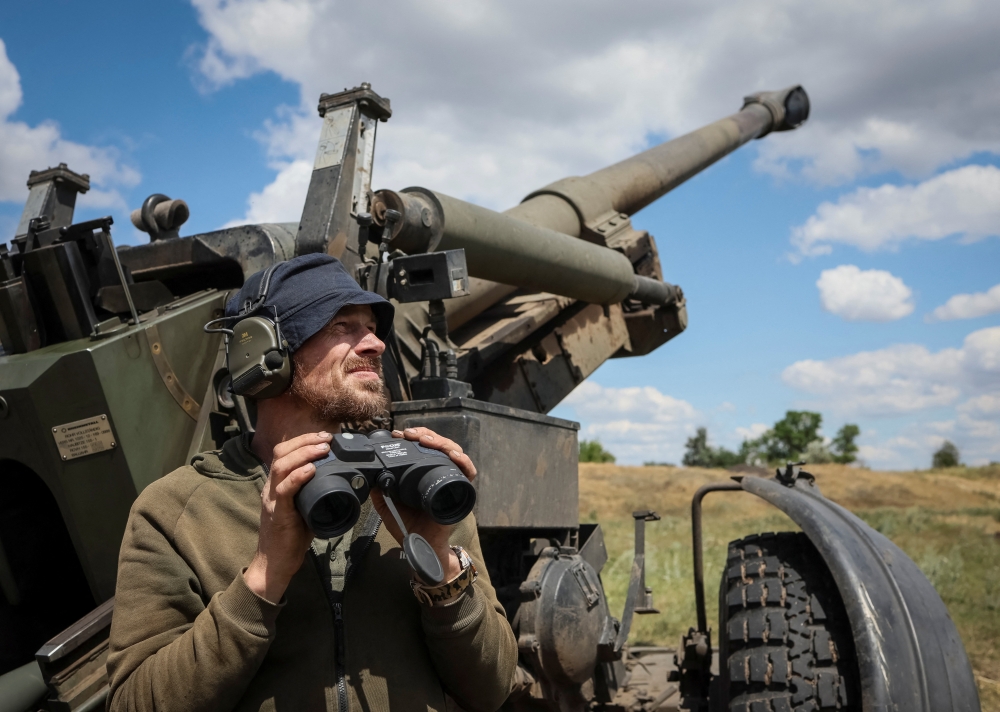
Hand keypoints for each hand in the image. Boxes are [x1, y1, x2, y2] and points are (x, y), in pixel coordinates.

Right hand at [244, 432, 331, 602]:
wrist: (275, 563)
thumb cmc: (291, 537)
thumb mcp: (305, 508)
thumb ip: (314, 493)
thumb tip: (340, 482)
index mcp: (277, 485)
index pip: (284, 452)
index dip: (303, 440)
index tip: (324, 437)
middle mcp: (271, 488)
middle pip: (281, 453)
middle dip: (305, 441)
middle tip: (326, 439)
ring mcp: (272, 499)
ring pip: (281, 466)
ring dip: (303, 454)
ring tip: (322, 449)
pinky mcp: (277, 513)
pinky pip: (284, 489)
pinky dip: (298, 476)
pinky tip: (311, 470)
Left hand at [370, 427, 476, 580]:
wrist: (421, 545)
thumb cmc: (407, 526)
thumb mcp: (387, 505)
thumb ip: (379, 491)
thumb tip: (369, 474)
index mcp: (422, 473)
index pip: (423, 447)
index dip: (414, 438)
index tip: (399, 434)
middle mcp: (439, 473)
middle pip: (439, 445)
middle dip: (426, 435)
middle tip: (410, 434)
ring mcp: (451, 480)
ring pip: (454, 452)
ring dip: (441, 442)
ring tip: (427, 440)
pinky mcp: (461, 491)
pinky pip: (468, 472)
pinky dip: (463, 461)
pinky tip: (453, 454)